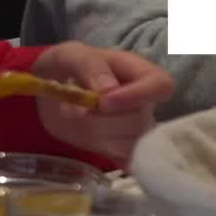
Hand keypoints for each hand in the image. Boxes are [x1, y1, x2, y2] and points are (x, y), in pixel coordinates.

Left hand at [30, 43, 174, 161]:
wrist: (55, 90)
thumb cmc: (68, 66)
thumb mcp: (70, 55)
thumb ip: (89, 65)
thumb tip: (108, 91)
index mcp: (141, 73)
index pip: (160, 86)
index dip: (136, 97)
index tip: (103, 103)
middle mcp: (146, 103)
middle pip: (139, 121)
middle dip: (101, 120)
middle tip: (73, 109)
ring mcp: (138, 129)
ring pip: (130, 144)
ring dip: (95, 136)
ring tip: (76, 119)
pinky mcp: (126, 149)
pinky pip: (126, 160)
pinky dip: (104, 152)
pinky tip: (88, 138)